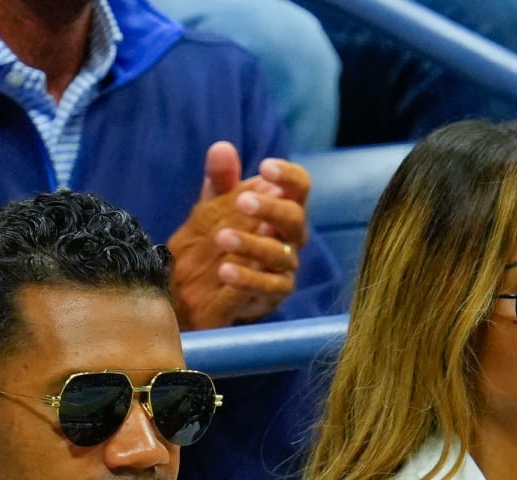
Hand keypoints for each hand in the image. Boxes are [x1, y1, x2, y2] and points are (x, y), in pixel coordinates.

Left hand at [166, 142, 309, 329]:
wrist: (217, 284)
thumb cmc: (228, 233)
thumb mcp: (218, 204)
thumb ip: (221, 178)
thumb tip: (221, 147)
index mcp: (285, 207)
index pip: (300, 186)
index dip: (287, 175)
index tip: (264, 167)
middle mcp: (292, 237)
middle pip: (295, 218)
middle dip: (270, 209)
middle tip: (241, 200)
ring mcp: (286, 267)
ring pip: (279, 254)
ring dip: (251, 244)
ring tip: (222, 238)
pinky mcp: (275, 294)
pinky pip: (268, 287)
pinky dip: (247, 279)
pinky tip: (224, 271)